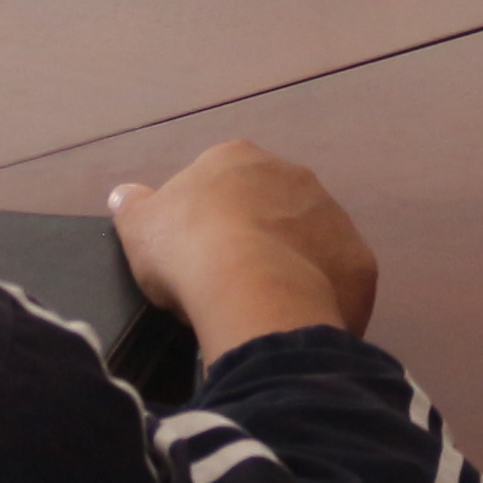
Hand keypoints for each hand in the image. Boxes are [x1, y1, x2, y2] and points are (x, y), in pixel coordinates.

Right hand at [111, 139, 378, 360]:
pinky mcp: (358, 260)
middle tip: (226, 281)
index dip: (206, 218)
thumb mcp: (139, 226)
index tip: (194, 252)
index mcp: (238, 160)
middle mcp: (294, 176)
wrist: (253, 289)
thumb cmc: (188, 249)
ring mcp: (333, 216)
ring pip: (307, 240)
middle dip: (252, 237)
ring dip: (288, 265)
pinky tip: (292, 322)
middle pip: (270, 207)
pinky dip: (318, 297)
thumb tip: (124, 194)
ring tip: (260, 307)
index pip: (222, 181)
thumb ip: (133, 205)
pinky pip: (335, 279)